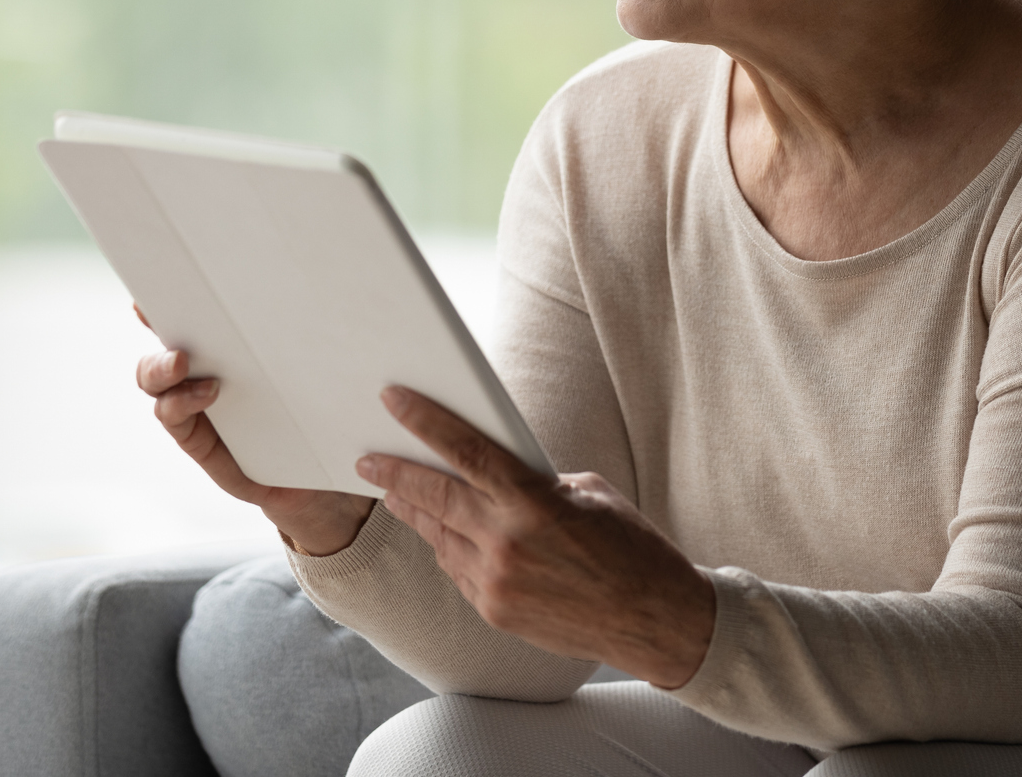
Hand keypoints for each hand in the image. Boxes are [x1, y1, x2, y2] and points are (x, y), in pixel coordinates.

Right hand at [133, 304, 373, 555]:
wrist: (320, 476)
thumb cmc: (320, 412)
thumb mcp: (316, 367)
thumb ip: (309, 334)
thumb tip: (329, 290)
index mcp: (229, 345)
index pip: (194, 310)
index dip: (171, 289)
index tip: (166, 267)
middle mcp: (203, 369)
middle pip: (163, 336)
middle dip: (156, 319)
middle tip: (154, 310)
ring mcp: (194, 403)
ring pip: (155, 379)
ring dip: (160, 366)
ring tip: (182, 360)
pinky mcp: (198, 438)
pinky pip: (172, 417)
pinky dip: (181, 402)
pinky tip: (209, 393)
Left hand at [361, 386, 716, 687]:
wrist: (653, 620)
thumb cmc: (631, 547)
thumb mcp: (590, 494)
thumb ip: (535, 483)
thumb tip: (494, 476)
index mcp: (535, 502)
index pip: (467, 452)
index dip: (425, 422)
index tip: (395, 401)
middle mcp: (507, 542)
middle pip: (434, 497)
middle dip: (395, 474)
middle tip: (368, 458)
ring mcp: (496, 582)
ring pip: (439, 537)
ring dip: (416, 512)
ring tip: (395, 492)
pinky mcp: (495, 611)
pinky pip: (458, 569)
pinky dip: (448, 547)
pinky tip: (441, 533)